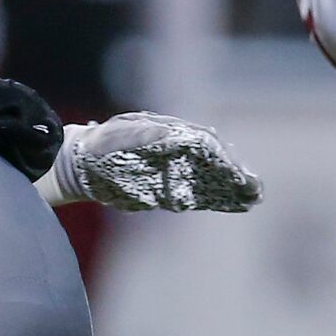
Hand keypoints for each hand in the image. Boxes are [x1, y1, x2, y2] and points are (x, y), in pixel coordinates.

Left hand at [40, 112, 261, 212]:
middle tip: (255, 187)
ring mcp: (175, 167)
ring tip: (255, 197)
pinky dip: (218, 198)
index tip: (235, 172)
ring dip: (234, 185)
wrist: (79, 164)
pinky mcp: (169, 187)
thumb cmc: (98, 147)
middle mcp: (177, 147)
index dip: (221, 157)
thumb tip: (167, 130)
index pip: (203, 142)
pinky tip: (237, 204)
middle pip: (214, 158)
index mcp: (168, 131)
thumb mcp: (115, 137)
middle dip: (235, 171)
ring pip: (211, 175)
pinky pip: (199, 192)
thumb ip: (140, 135)